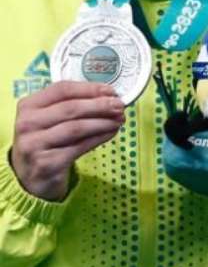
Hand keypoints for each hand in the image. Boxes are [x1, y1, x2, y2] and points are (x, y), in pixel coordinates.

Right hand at [11, 82, 124, 201]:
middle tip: (120, 105)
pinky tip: (111, 133)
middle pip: (70, 108)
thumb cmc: (46, 143)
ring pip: (76, 127)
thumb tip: (108, 98)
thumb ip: (72, 106)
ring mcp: (34, 144)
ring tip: (119, 120)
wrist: (30, 177)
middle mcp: (28, 123)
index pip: (62, 89)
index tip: (111, 91)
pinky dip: (99, 138)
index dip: (90, 89)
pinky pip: (79, 147)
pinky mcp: (47, 163)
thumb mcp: (50, 120)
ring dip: (102, 122)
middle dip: (100, 105)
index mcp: (28, 106)